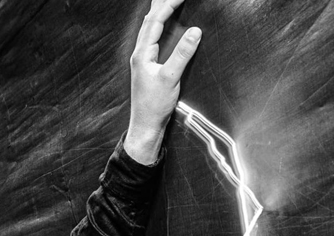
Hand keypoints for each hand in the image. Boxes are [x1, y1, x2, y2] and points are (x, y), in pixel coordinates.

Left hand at [125, 0, 201, 163]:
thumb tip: (194, 31)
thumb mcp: (171, 78)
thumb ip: (182, 54)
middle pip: (149, 22)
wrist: (146, 125)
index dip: (167, 6)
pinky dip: (158, 26)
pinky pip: (152, 39)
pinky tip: (162, 27)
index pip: (155, 22)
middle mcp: (139, 54)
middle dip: (160, 5)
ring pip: (149, 29)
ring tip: (164, 2)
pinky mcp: (148, 66)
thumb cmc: (154, 105)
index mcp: (142, 54)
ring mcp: (142, 60)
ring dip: (157, 13)